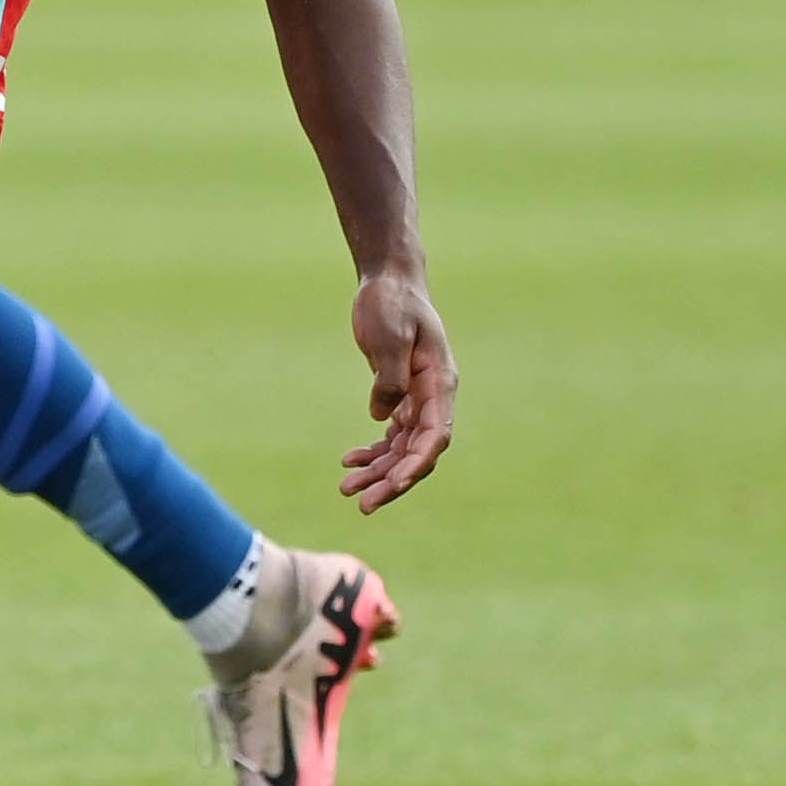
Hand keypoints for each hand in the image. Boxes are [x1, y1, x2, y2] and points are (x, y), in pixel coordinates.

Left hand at [336, 263, 457, 509]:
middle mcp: (434, 397)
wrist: (389, 282)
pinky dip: (374, 451)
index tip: (393, 484)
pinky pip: (392, 434)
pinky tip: (350, 462)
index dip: (415, 464)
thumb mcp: (388, 336)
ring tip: (346, 488)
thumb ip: (389, 376)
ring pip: (403, 448)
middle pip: (418, 451)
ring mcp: (419, 399)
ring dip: (379, 471)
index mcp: (439, 384)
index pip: (434, 436)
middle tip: (361, 503)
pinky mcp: (401, 396)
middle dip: (392, 480)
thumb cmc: (391, 304)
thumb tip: (383, 418)